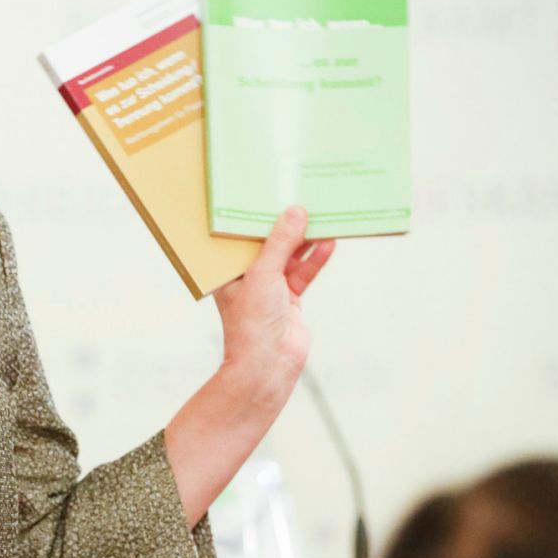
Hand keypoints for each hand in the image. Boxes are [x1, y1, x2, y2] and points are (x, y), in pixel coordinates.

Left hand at [212, 206, 333, 418]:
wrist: (267, 366)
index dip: (256, 216)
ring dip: (305, 240)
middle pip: (269, 243)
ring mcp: (270, 288)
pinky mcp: (290, 299)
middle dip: (285, 224)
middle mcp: (247, 277)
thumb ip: (280, 243)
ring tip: (321, 214)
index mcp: (228, 271)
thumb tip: (295, 212)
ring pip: (290, 257)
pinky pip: (304, 273)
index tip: (271, 191)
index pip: (241, 236)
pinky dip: (315, 259)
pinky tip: (329, 242)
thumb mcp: (264, 275)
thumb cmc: (252, 323)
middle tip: (302, 196)